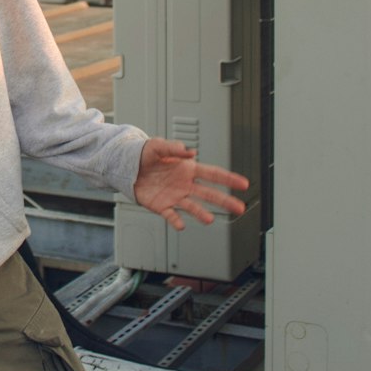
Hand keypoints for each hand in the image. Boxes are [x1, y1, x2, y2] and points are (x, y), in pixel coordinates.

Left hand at [134, 138, 249, 230]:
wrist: (127, 167)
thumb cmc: (143, 154)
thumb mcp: (157, 146)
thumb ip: (173, 147)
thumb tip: (189, 151)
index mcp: (187, 169)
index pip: (213, 174)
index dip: (229, 178)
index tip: (243, 183)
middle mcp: (185, 184)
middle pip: (209, 194)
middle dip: (225, 201)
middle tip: (240, 207)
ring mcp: (175, 196)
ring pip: (193, 206)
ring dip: (201, 213)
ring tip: (209, 219)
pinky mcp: (162, 206)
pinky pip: (172, 215)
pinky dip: (176, 221)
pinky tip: (181, 224)